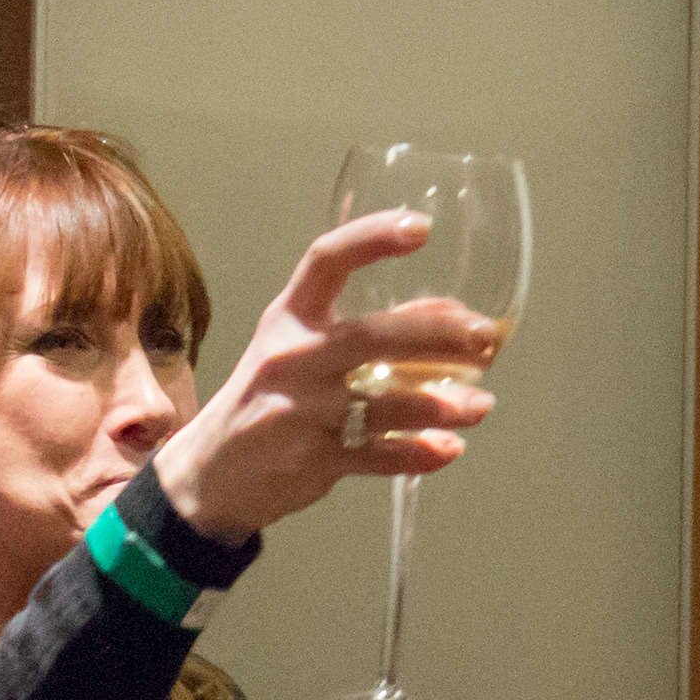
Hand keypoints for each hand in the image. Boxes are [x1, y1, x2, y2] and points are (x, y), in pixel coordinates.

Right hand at [151, 211, 502, 542]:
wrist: (213, 471)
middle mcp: (292, 358)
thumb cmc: (272, 395)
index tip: (422, 227)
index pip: (326, 261)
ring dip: (443, 406)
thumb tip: (453, 314)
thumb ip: (369, 327)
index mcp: (289, 318)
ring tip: (481, 406)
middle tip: (486, 340)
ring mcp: (301, 412)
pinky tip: (450, 449)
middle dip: (438, 337)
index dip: (373, 239)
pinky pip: (380, 457)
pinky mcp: (313, 461)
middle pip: (372, 337)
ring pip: (386, 405)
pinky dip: (421, 454)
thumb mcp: (303, 348)